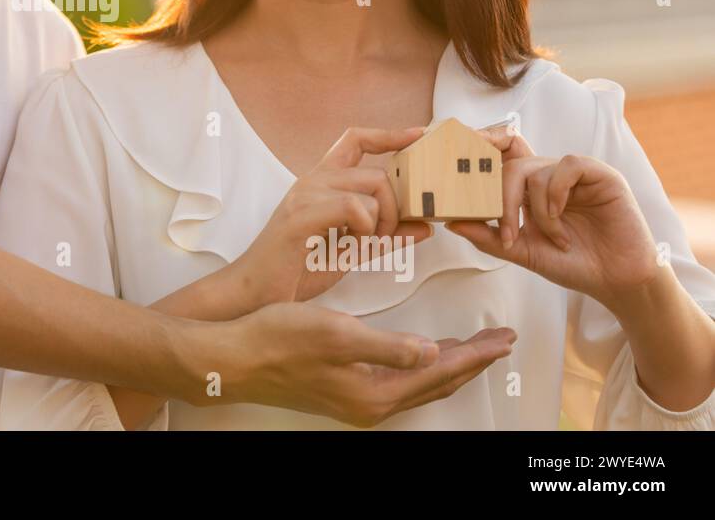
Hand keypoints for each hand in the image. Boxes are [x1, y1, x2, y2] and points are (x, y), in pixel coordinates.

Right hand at [196, 300, 515, 426]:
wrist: (234, 358)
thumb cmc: (279, 340)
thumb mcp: (337, 333)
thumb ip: (389, 346)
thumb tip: (433, 352)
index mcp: (375, 393)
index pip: (441, 371)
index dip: (476, 352)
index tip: (504, 336)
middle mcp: (370, 405)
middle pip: (438, 383)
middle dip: (473, 360)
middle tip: (502, 340)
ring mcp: (357, 402)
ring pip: (421, 385)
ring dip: (450, 364)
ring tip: (474, 346)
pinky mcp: (344, 392)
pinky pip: (401, 383)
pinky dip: (423, 366)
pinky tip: (422, 353)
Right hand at [224, 127, 433, 307]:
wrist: (257, 294)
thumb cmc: (298, 270)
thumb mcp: (352, 250)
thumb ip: (386, 236)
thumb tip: (425, 227)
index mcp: (321, 182)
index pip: (355, 140)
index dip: (389, 135)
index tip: (418, 134)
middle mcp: (313, 180)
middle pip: (378, 172)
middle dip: (396, 207)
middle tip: (386, 236)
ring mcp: (305, 195)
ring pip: (372, 188)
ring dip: (382, 221)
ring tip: (364, 245)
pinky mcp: (301, 215)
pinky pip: (354, 206)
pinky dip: (366, 228)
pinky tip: (352, 246)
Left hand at [448, 132, 658, 307]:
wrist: (615, 282)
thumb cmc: (571, 264)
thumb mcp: (522, 252)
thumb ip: (488, 236)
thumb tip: (450, 222)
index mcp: (530, 190)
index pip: (503, 159)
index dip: (483, 152)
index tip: (457, 160)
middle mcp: (550, 177)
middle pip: (511, 166)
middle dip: (502, 201)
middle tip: (508, 234)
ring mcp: (575, 174)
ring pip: (536, 170)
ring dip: (539, 211)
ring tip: (556, 238)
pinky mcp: (600, 174)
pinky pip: (567, 166)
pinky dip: (557, 194)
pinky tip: (564, 217)